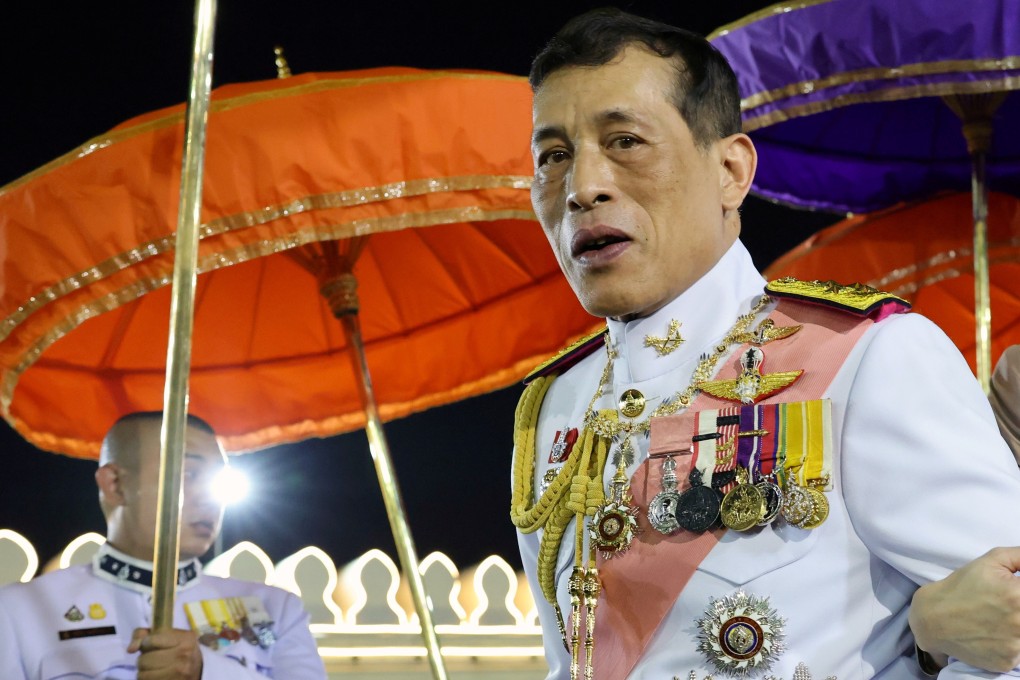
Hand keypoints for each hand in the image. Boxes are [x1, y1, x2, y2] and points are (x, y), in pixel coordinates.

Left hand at [128, 627, 203, 679]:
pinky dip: (147, 679)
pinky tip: (156, 676)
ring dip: (144, 672)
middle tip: (152, 659)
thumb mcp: (169, 635)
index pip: (151, 641)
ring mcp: (179, 673)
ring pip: (143, 674)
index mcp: (184, 639)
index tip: (150, 645)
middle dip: (144, 659)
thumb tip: (131, 649)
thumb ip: (145, 634)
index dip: (146, 644)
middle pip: (144, 660)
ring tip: (153, 668)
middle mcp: (183, 655)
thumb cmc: (180, 648)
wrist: (198, 668)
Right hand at [909, 547, 1019, 672]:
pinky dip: (1009, 643)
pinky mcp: (1008, 662)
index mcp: (1019, 595)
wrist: (932, 619)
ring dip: (1015, 625)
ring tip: (996, 619)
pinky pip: (1018, 652)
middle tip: (1002, 604)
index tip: (1013, 591)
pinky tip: (992, 634)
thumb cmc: (961, 587)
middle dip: (1017, 606)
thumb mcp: (990, 561)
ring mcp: (1015, 646)